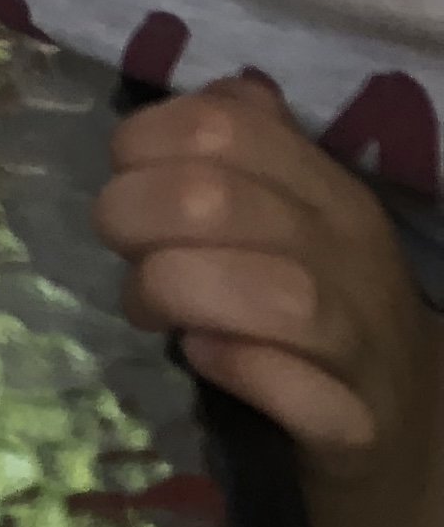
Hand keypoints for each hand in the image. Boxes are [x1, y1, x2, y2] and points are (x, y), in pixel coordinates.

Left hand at [95, 74, 443, 526]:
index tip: (124, 179)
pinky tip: (202, 356)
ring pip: (269, 294)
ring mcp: (362, 344)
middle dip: (134, 217)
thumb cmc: (317, 308)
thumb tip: (199, 97)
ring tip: (150, 307)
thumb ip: (242, 152)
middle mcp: (350, 256)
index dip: (143, 143)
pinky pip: (297, 391)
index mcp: (326, 191)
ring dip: (175, 291)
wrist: (401, 429)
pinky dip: (235, 367)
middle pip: (215, 201)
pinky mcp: (356, 426)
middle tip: (125, 251)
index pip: (222, 126)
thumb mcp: (288, 216)